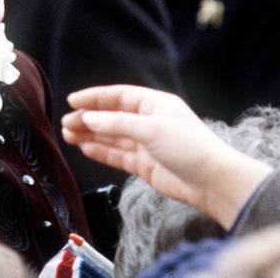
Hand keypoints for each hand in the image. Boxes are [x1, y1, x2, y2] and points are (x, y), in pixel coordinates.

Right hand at [62, 85, 271, 228]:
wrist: (214, 182)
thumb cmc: (190, 148)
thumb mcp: (151, 129)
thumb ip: (117, 124)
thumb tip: (89, 119)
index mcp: (155, 104)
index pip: (118, 96)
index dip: (95, 98)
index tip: (72, 101)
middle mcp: (150, 121)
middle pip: (112, 116)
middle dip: (88, 118)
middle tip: (66, 123)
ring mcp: (148, 144)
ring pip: (112, 136)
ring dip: (91, 135)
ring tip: (68, 135)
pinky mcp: (146, 164)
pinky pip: (118, 155)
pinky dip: (101, 151)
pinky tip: (85, 148)